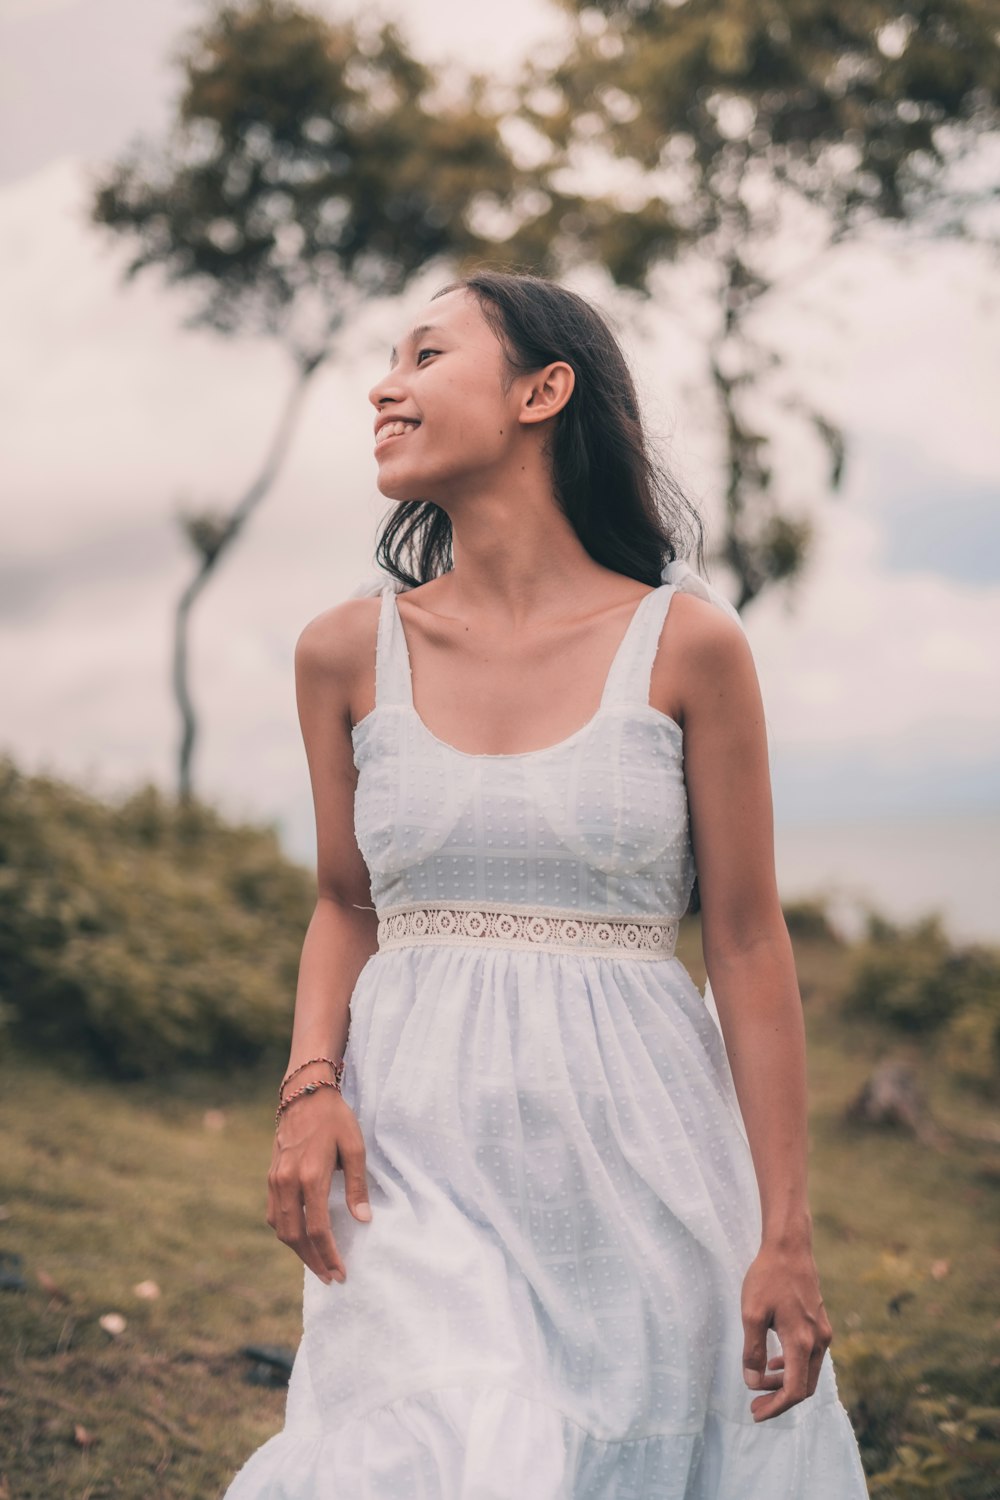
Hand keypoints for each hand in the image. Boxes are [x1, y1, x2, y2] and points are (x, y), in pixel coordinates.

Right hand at [266, 1088, 371, 1284]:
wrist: (304, 1094)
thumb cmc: (335, 1119)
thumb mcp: (355, 1147)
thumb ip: (358, 1186)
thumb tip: (363, 1220)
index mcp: (311, 1175)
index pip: (317, 1229)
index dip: (329, 1255)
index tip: (341, 1272)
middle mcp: (288, 1181)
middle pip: (295, 1236)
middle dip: (313, 1261)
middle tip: (331, 1278)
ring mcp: (275, 1180)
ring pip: (281, 1229)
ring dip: (298, 1251)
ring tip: (318, 1264)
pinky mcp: (271, 1177)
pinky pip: (274, 1215)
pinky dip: (286, 1233)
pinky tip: (301, 1240)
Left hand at [740, 1240, 833, 1421]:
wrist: (790, 1248)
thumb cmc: (768, 1278)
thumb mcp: (752, 1313)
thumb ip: (753, 1351)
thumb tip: (752, 1382)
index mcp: (802, 1341)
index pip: (794, 1390)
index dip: (775, 1407)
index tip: (755, 1412)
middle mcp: (818, 1341)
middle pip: (803, 1386)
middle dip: (779, 1400)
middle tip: (755, 1405)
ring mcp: (822, 1332)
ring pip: (807, 1372)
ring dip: (785, 1383)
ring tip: (760, 1385)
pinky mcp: (820, 1323)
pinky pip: (810, 1357)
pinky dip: (793, 1367)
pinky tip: (775, 1364)